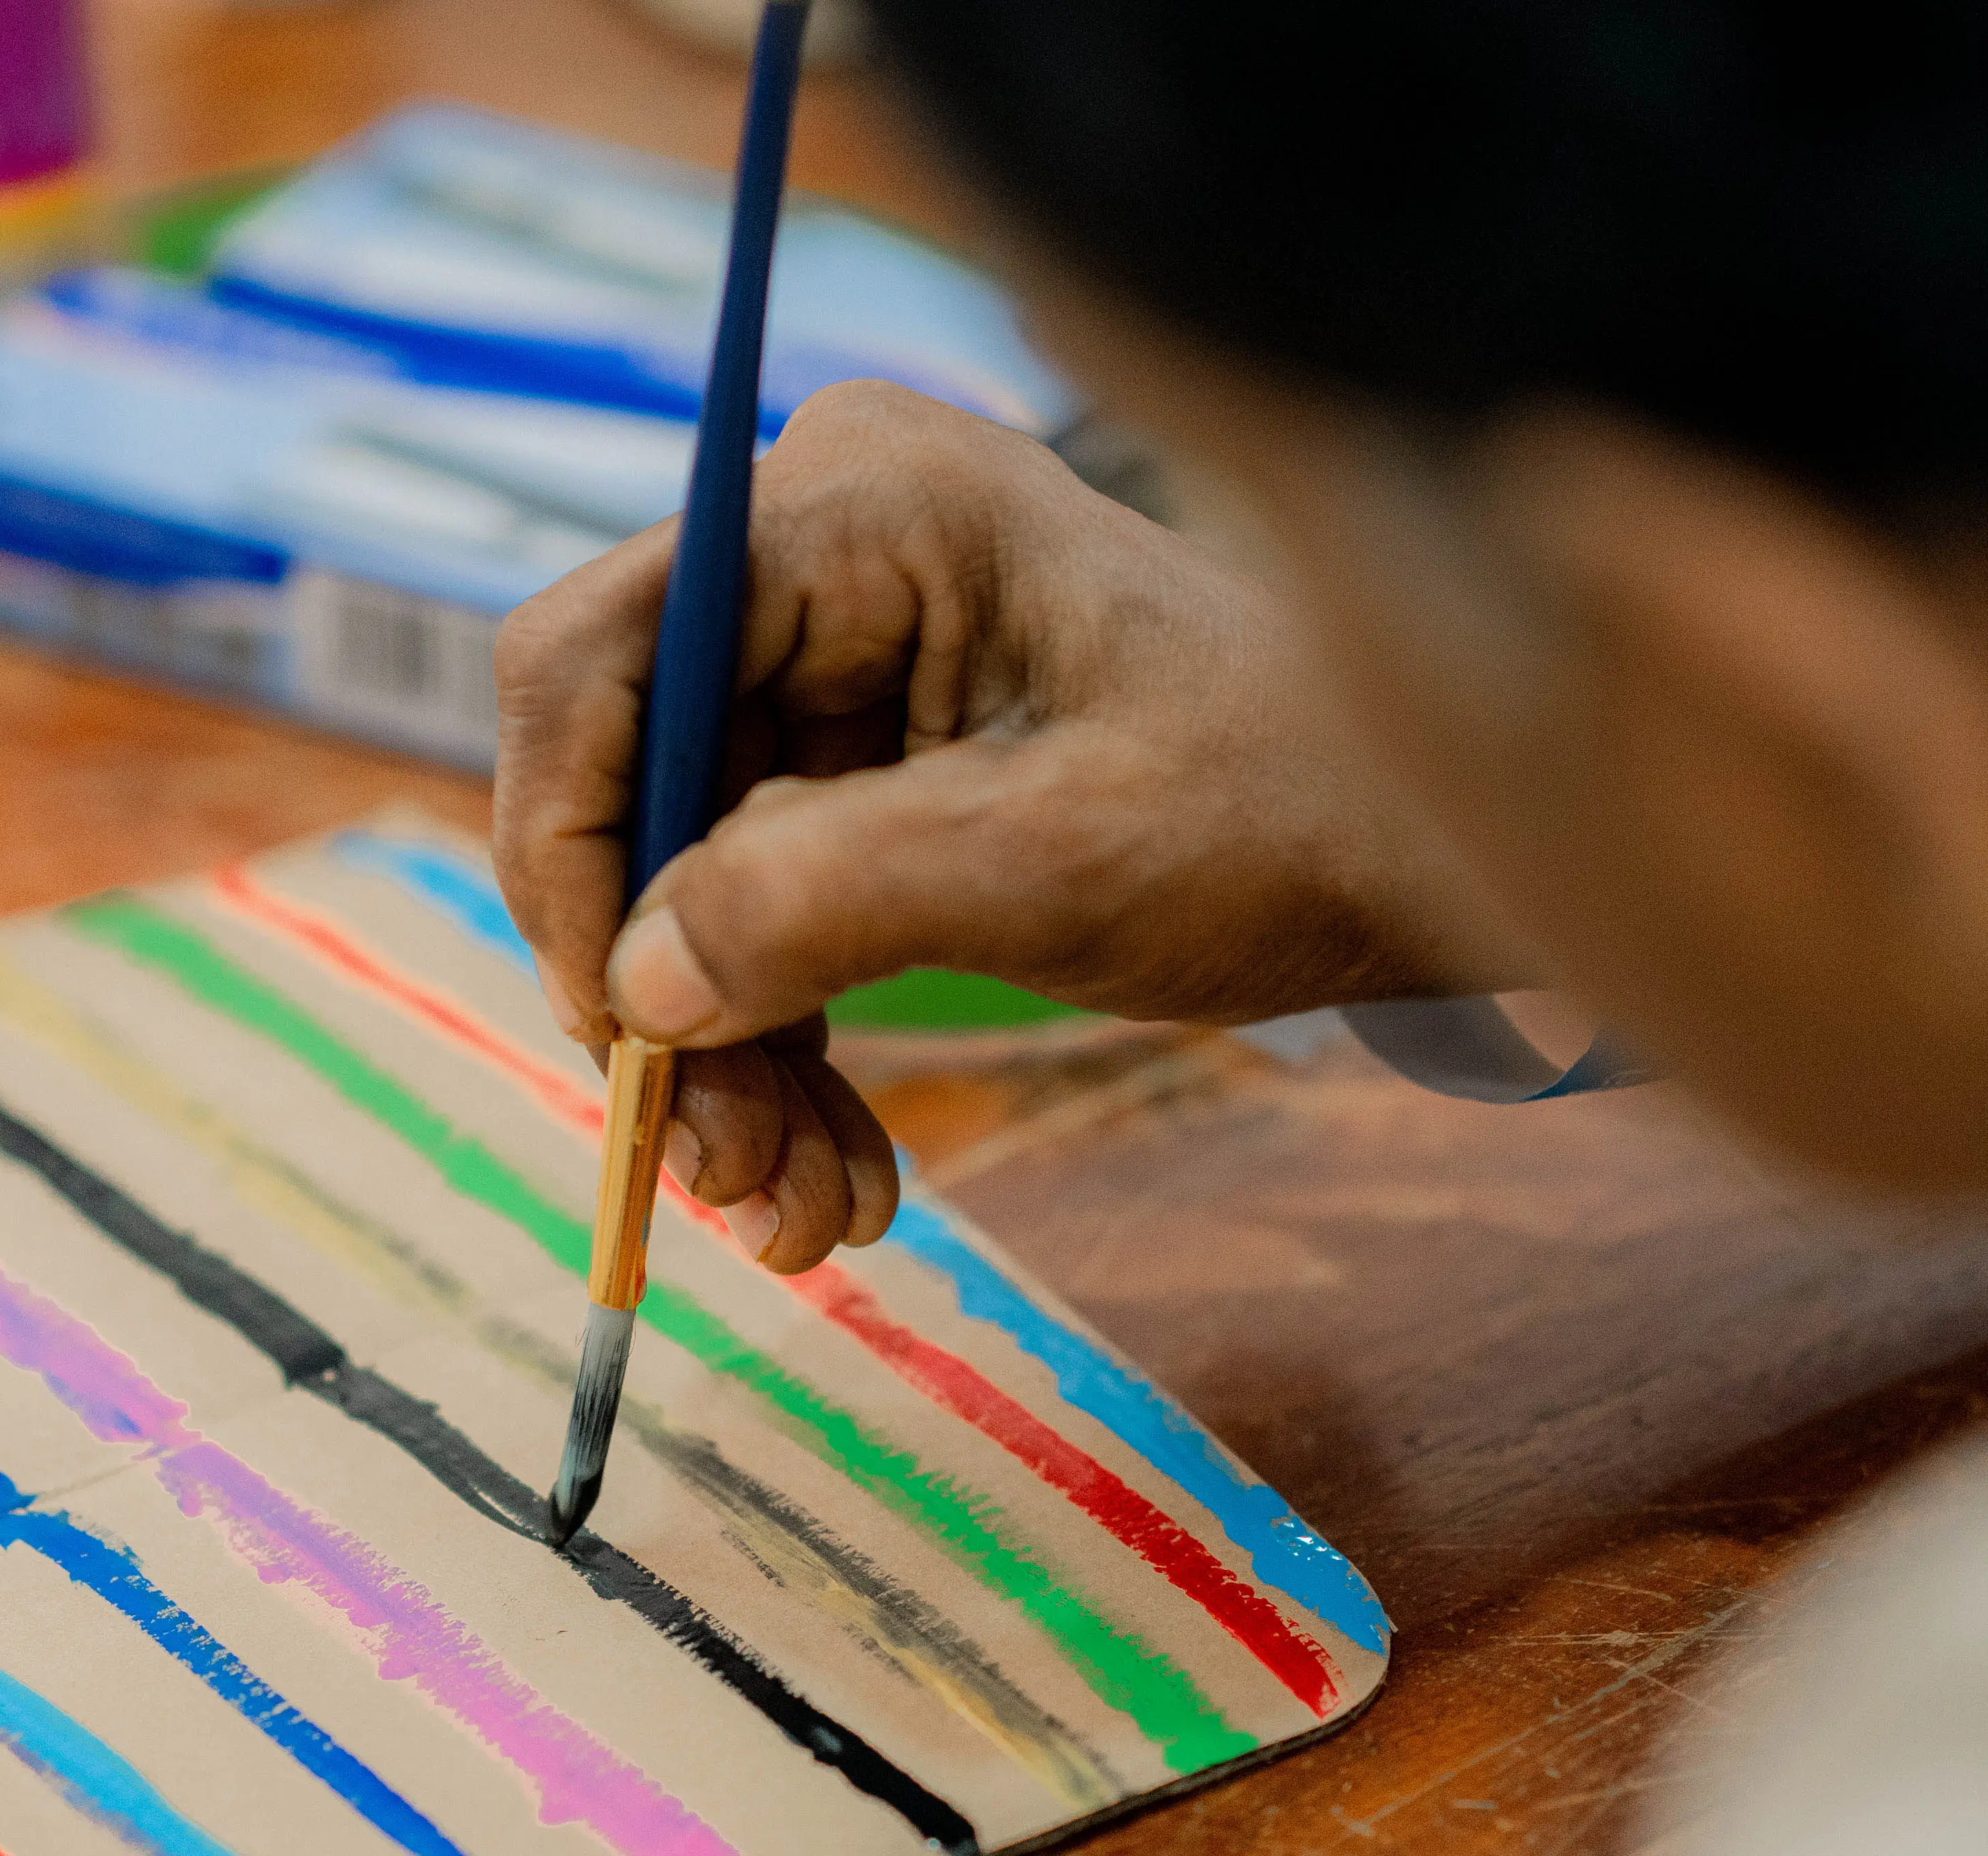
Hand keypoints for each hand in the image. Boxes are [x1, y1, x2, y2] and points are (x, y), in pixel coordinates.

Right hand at [492, 381, 1486, 1271]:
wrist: (1423, 853)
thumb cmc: (1288, 805)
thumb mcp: (1058, 861)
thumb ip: (829, 902)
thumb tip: (636, 987)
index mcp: (858, 505)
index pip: (593, 661)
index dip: (564, 851)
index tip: (610, 1031)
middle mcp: (817, 558)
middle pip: (626, 790)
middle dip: (662, 998)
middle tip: (715, 1175)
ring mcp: (833, 665)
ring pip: (679, 883)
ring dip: (725, 1063)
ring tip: (794, 1218)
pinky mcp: (856, 766)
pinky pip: (755, 915)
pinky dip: (783, 1051)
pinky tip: (831, 1178)